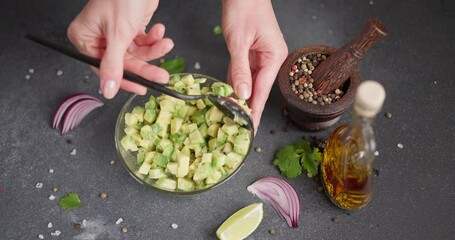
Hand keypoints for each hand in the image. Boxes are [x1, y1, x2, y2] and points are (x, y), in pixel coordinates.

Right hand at [67, 0, 173, 98]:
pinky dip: (153, 38)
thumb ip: (113, 65)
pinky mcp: (130, 29)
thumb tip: (107, 90)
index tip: (141, 87)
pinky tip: (159, 30)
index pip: (103, 69)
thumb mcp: (118, 34)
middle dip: (146, 66)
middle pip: (124, 63)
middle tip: (162, 76)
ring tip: (165, 44)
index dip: (124, 80)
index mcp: (85, 38)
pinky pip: (143, 42)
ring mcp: (115, 33)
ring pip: (137, 54)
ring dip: (153, 50)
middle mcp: (98, 37)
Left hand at [222, 0, 287, 129]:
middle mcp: (271, 59)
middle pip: (257, 89)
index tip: (249, 128)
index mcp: (275, 56)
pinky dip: (235, 82)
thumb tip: (242, 95)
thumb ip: (240, 69)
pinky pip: (243, 72)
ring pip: (249, 82)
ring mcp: (262, 56)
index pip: (262, 90)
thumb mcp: (239, 41)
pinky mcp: (252, 53)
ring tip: (232, 116)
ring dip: (240, 96)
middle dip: (247, 107)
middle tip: (238, 127)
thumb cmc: (244, 8)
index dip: (254, 110)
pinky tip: (228, 94)